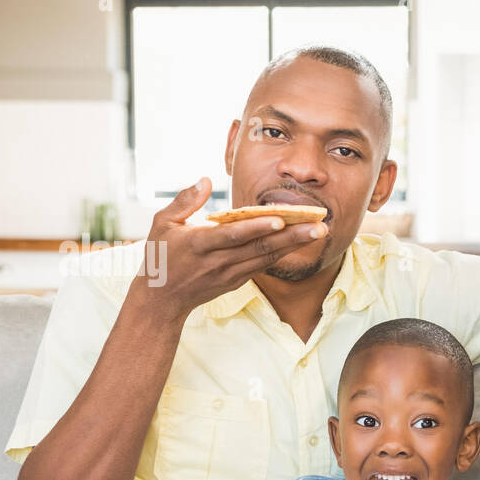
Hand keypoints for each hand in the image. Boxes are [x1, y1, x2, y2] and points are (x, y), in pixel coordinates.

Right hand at [131, 177, 328, 320]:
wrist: (161, 299)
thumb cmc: (160, 256)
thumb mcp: (162, 224)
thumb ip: (185, 201)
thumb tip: (205, 179)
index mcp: (199, 244)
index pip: (232, 236)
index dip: (257, 229)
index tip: (280, 219)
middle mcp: (218, 261)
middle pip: (260, 248)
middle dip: (292, 236)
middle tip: (319, 225)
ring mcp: (230, 274)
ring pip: (267, 258)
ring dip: (294, 245)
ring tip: (318, 232)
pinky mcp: (237, 281)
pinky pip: (263, 265)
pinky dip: (282, 254)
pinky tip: (301, 242)